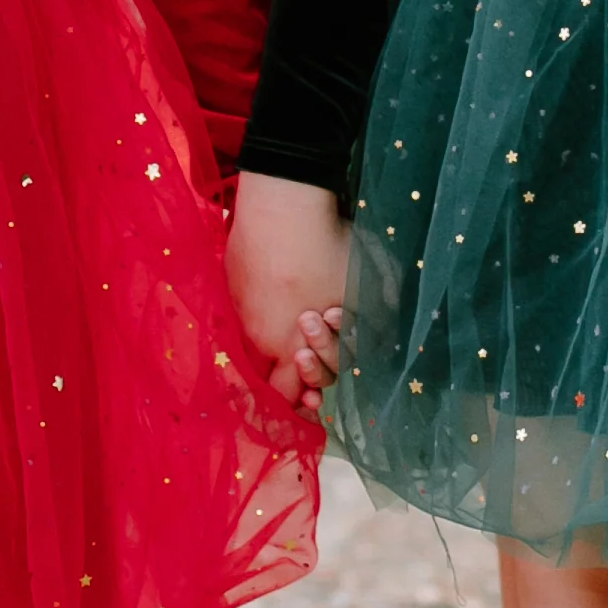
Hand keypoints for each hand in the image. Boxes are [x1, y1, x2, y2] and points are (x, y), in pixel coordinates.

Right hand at [227, 173, 349, 402]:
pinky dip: (264, 311)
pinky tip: (283, 292)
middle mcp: (256, 334)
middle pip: (265, 373)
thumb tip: (374, 344)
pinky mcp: (232, 280)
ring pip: (255, 341)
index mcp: (286, 347)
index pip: (286, 395)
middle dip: (290, 375)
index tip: (316, 401)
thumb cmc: (327, 252)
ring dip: (277, 340)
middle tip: (308, 363)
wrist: (282, 204)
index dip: (301, 402)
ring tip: (301, 322)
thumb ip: (367, 326)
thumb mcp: (361, 292)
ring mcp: (239, 307)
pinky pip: (246, 311)